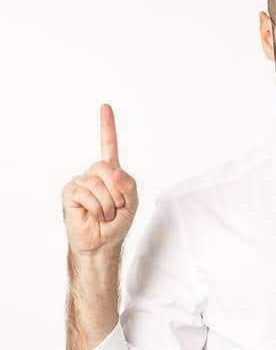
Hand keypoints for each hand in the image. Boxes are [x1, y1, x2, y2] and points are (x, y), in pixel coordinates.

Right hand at [61, 104, 139, 256]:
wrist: (103, 242)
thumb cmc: (117, 222)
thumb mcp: (132, 202)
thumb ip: (128, 183)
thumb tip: (113, 170)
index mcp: (110, 173)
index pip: (108, 146)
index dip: (107, 126)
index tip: (105, 107)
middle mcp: (93, 174)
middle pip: (107, 168)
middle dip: (118, 192)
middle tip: (116, 208)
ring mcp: (80, 182)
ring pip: (98, 183)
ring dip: (108, 204)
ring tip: (105, 215)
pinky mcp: (70, 192)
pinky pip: (87, 194)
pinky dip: (97, 208)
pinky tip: (93, 215)